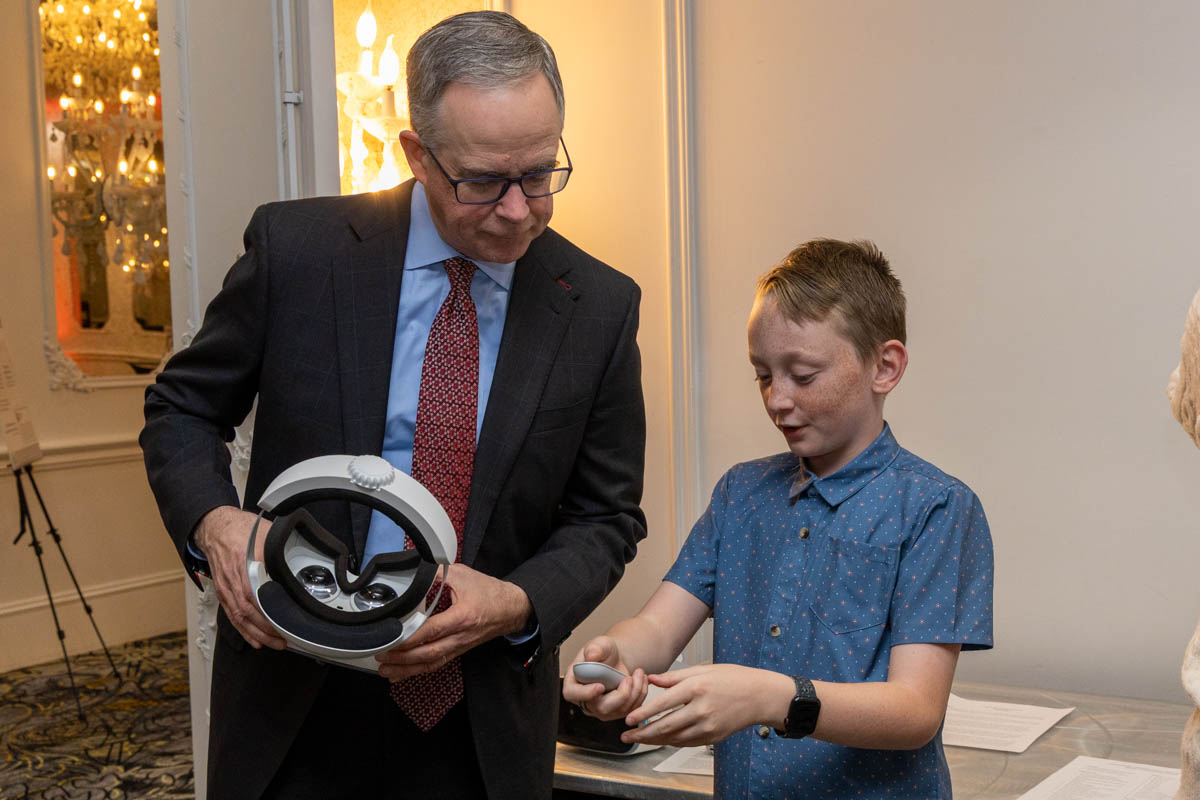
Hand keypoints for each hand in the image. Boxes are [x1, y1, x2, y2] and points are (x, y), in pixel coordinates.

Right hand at [194, 505, 285, 650]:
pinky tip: (254, 639)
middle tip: (283, 640)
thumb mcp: (267, 535)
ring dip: (256, 634)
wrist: (216, 526)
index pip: (255, 597)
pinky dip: (243, 630)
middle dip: (266, 631)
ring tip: (273, 643)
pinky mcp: (223, 591)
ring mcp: (226, 588)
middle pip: (247, 613)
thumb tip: (300, 563)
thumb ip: (281, 551)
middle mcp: (233, 581)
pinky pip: (232, 615)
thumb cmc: (240, 529)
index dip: (268, 615)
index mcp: (244, 567)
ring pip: (239, 618)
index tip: (284, 625)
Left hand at [375, 563, 530, 680]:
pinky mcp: (459, 650)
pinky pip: (436, 664)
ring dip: (407, 669)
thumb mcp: (464, 575)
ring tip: (386, 670)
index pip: (432, 631)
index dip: (411, 638)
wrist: (512, 609)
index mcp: (462, 616)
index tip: (391, 639)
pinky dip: (417, 670)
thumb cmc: (490, 592)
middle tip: (381, 655)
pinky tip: (402, 673)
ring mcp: (460, 646)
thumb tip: (415, 572)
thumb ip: (438, 574)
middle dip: (403, 657)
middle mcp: (461, 636)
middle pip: (429, 653)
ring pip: (431, 663)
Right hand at [562, 637, 648, 721]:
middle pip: (601, 708)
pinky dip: (640, 694)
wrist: (616, 659)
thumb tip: (591, 656)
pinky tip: (641, 680)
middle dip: (620, 695)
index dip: (586, 693)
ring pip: (620, 711)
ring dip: (635, 692)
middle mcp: (587, 701)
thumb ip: (594, 648)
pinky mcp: (618, 711)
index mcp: (573, 684)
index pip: (573, 694)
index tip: (600, 686)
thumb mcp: (599, 644)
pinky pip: (632, 710)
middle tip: (629, 678)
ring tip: (639, 673)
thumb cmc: (604, 652)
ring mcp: (603, 709)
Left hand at [621, 664, 792, 747]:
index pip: (663, 704)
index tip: (629, 719)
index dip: (643, 713)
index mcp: (696, 688)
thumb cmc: (733, 678)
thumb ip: (674, 676)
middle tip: (626, 735)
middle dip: (643, 733)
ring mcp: (708, 726)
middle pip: (665, 726)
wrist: (760, 696)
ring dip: (655, 740)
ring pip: (674, 738)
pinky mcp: (713, 737)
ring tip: (640, 738)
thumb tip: (651, 679)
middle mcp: (701, 709)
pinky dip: (672, 741)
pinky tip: (662, 738)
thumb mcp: (703, 669)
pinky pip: (687, 742)